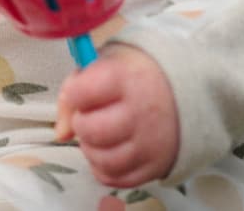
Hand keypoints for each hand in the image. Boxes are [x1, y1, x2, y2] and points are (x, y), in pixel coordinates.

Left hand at [53, 47, 179, 187]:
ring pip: (103, 160)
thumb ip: (74, 88)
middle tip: (89, 117)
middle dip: (81, 124)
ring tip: (98, 135)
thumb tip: (61, 132)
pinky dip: (104, 168)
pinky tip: (108, 150)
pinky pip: (116, 178)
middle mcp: (141, 112)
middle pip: (91, 130)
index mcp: (127, 78)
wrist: (182, 92)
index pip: (81, 92)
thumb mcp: (105, 64)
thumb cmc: (133, 76)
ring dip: (91, 149)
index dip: (73, 95)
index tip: (80, 94)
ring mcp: (151, 142)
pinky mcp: (155, 165)